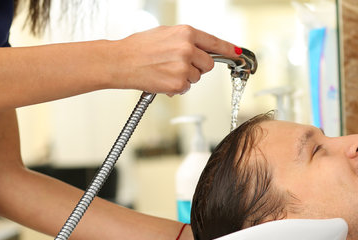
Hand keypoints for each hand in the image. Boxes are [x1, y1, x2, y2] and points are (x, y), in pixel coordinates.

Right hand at [109, 25, 239, 94]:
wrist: (121, 62)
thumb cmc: (139, 48)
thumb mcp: (165, 34)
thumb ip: (186, 40)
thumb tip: (201, 47)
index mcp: (185, 33)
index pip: (215, 42)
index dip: (228, 50)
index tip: (236, 54)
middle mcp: (187, 49)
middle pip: (208, 64)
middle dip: (198, 67)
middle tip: (180, 65)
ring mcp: (183, 67)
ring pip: (196, 77)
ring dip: (185, 77)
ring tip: (166, 70)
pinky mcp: (178, 84)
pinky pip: (185, 88)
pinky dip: (176, 87)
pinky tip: (163, 79)